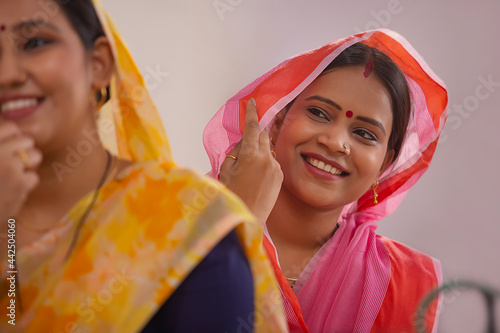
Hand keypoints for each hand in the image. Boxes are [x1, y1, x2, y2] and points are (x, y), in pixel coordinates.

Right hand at [0, 121, 41, 221]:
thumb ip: (0, 147)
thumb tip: (15, 134)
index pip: (11, 128)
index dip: (13, 136)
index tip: (10, 145)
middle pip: (27, 141)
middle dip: (24, 151)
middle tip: (14, 163)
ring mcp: (10, 168)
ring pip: (35, 157)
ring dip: (28, 166)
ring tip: (14, 176)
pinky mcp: (20, 184)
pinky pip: (33, 177)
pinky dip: (25, 184)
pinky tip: (13, 191)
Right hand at [219, 99, 282, 223]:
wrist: (247, 217)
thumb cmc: (232, 195)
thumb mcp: (225, 170)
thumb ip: (235, 152)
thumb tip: (243, 143)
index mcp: (250, 154)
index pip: (251, 127)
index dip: (251, 112)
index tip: (252, 102)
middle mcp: (266, 158)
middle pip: (261, 135)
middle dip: (254, 135)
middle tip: (245, 145)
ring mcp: (275, 167)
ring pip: (266, 150)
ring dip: (258, 152)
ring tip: (247, 170)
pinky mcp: (280, 176)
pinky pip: (272, 162)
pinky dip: (264, 163)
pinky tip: (256, 178)